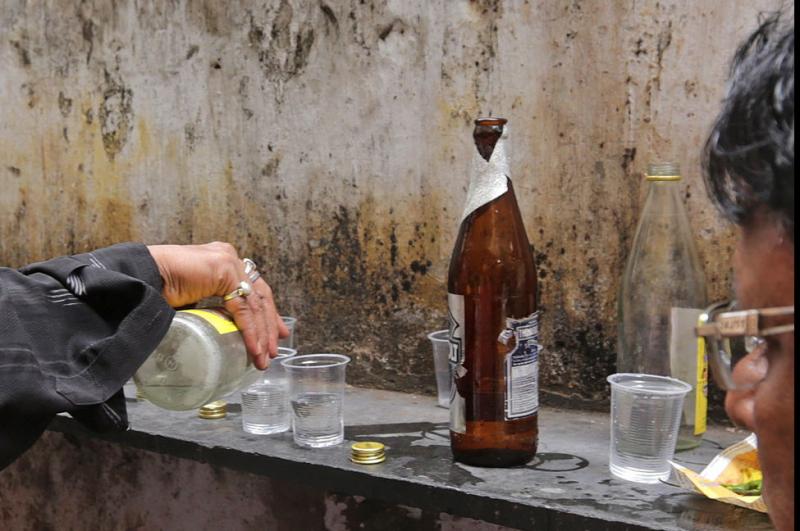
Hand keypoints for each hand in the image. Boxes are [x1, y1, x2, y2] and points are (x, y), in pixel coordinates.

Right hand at [146, 242, 288, 368]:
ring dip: (261, 334)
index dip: (266, 311)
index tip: (274, 332)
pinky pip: (242, 308)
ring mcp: (228, 261)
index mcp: (222, 261)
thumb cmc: (157, 291)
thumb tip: (220, 330)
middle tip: (274, 348)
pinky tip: (254, 348)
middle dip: (269, 323)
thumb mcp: (194, 300)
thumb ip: (211, 306)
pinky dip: (250, 331)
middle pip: (259, 295)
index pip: (253, 288)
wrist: (139, 278)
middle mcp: (229, 257)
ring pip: (254, 303)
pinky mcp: (224, 270)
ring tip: (263, 357)